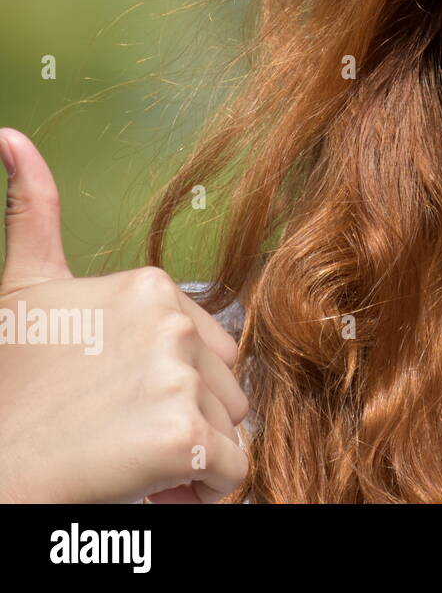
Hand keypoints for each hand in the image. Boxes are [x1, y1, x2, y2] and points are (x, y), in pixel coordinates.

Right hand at [0, 127, 248, 502]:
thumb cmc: (11, 391)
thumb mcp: (25, 294)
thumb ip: (34, 213)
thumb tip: (10, 137)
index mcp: (148, 286)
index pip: (211, 346)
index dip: (175, 384)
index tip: (118, 398)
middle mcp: (171, 321)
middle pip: (228, 383)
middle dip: (188, 416)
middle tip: (121, 431)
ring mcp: (179, 375)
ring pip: (233, 425)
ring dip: (195, 451)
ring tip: (130, 453)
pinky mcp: (184, 434)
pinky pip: (234, 470)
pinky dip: (203, 488)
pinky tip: (153, 482)